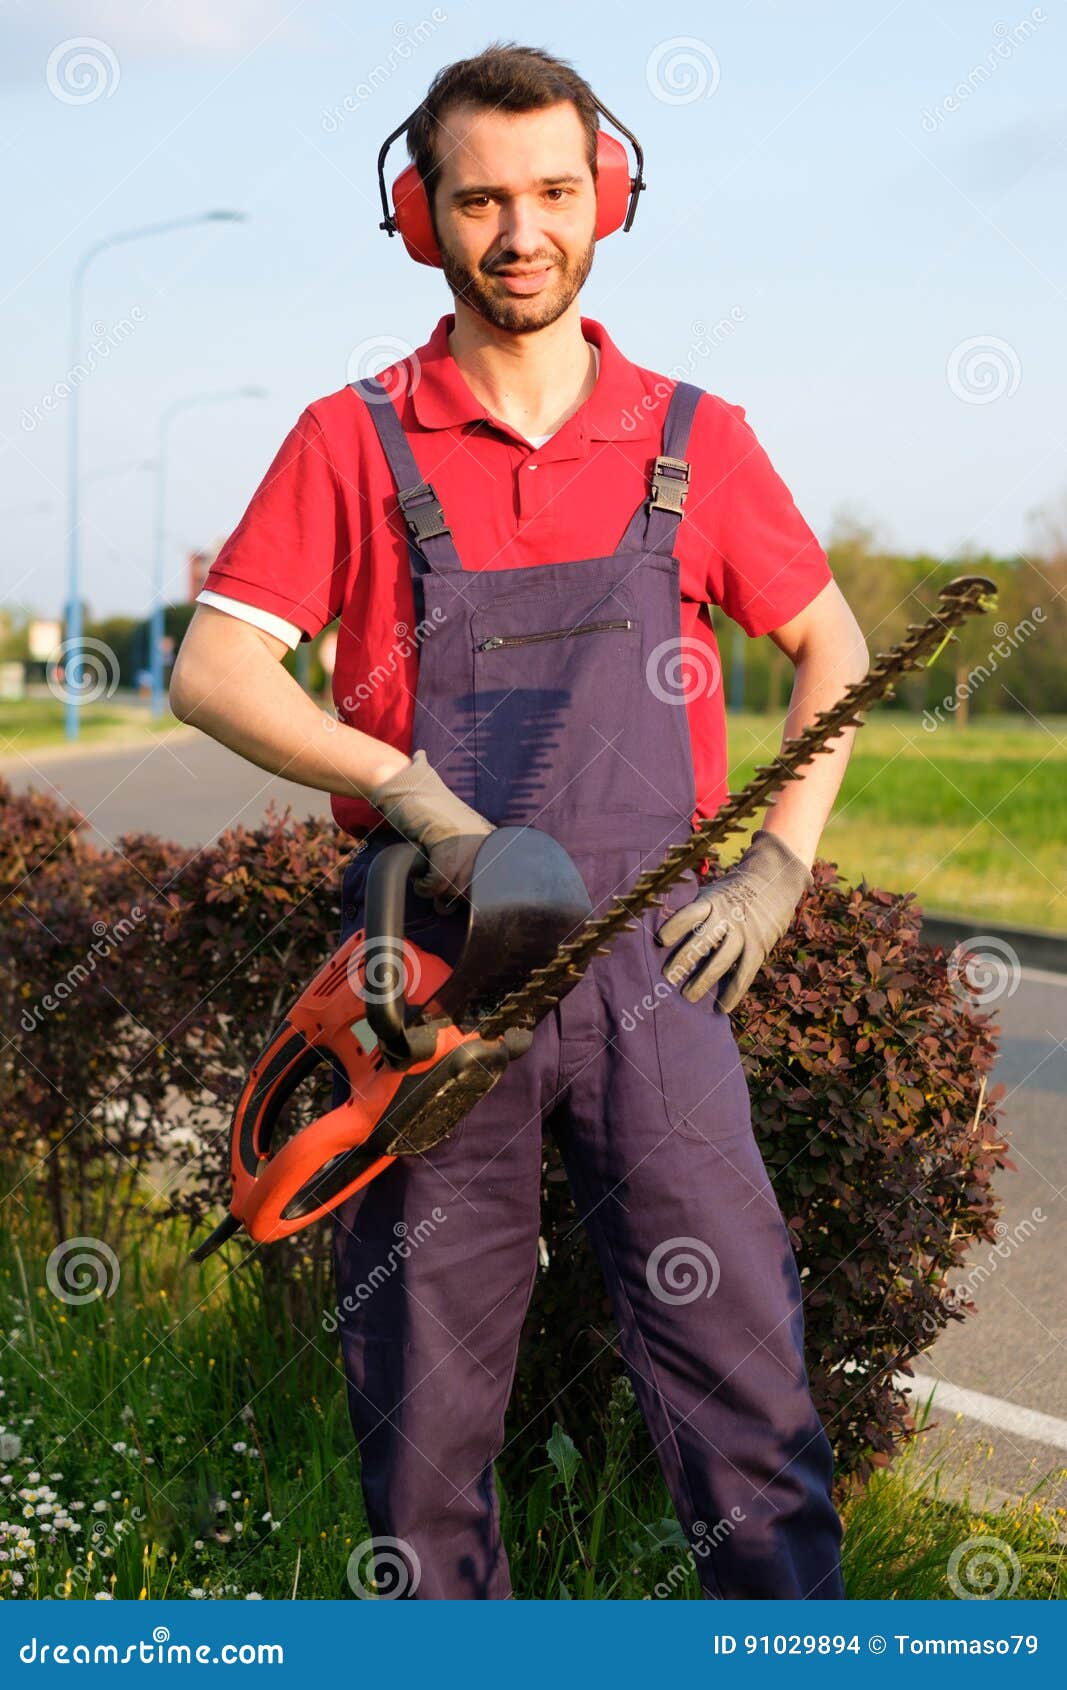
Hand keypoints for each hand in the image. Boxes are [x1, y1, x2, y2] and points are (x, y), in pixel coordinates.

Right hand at [367, 749, 493, 913]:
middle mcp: (488, 843)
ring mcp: (469, 843)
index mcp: (495, 843)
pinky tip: (420, 878)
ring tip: (426, 879)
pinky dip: (425, 887)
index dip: (472, 898)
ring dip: (436, 893)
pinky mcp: (447, 844)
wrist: (407, 787)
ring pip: (455, 891)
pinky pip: (438, 885)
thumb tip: (466, 908)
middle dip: (452, 897)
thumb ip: (469, 869)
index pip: (496, 888)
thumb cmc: (429, 818)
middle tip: (437, 883)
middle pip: (474, 894)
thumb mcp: (460, 841)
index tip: (458, 896)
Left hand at [653, 829, 813, 1013]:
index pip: (691, 914)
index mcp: (712, 901)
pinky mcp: (759, 947)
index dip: (676, 926)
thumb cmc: (735, 890)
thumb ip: (696, 909)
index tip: (660, 941)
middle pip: (702, 941)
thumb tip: (667, 932)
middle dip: (683, 960)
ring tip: (687, 997)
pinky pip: (744, 974)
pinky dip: (733, 993)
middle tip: (666, 977)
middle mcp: (728, 917)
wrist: (776, 878)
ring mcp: (744, 933)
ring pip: (721, 961)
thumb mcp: (714, 891)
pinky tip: (722, 1008)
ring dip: (703, 981)